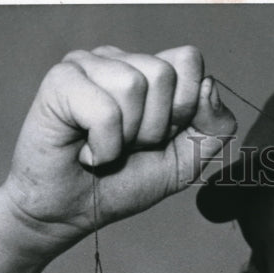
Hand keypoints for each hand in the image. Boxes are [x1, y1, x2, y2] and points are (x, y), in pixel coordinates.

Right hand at [0, 45, 236, 249]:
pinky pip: (105, 111)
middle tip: (127, 146)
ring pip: (134, 85)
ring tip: (105, 148)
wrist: (71, 213)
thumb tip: (208, 85)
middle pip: (164, 74)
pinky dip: (103, 147)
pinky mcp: (60, 81)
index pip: (189, 61)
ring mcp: (85, 64)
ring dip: (126, 137)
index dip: (184, 110)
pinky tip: (86, 153)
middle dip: (154, 128)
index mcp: (146, 70)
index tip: (157, 138)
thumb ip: (213, 128)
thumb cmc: (121, 184)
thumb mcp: (184, 162)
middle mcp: (116, 59)